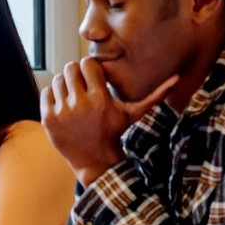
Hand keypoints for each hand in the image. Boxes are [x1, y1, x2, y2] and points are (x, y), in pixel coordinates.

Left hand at [40, 60, 178, 185]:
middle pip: (69, 68)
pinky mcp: (49, 119)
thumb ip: (155, 95)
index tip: (93, 78)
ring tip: (74, 95)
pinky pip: (46, 92)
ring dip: (64, 84)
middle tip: (81, 85)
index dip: (90, 68)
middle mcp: (80, 105)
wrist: (95, 159)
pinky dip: (53, 95)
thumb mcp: (134, 114)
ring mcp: (62, 112)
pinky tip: (64, 105)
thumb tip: (178, 78)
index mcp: (100, 99)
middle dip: (76, 73)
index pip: (87, 64)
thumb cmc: (115, 132)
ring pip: (57, 79)